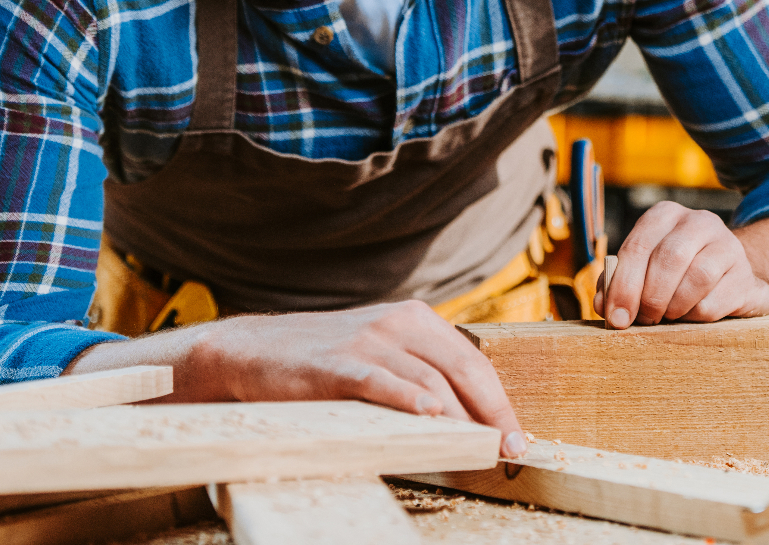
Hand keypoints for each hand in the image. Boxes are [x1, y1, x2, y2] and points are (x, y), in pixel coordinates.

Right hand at [67, 301, 527, 457]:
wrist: (251, 352)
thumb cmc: (322, 363)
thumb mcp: (380, 355)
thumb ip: (421, 373)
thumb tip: (467, 417)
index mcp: (415, 319)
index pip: (473, 362)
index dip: (500, 401)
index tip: (517, 438)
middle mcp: (397, 322)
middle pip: (463, 368)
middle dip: (493, 412)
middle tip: (510, 449)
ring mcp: (366, 340)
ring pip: (429, 378)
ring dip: (461, 416)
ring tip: (481, 446)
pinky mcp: (336, 363)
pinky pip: (380, 380)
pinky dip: (407, 397)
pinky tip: (430, 414)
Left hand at [601, 201, 768, 327]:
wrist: (728, 282)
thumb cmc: (675, 276)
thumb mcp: (643, 272)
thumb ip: (618, 284)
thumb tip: (603, 305)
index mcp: (665, 216)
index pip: (638, 246)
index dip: (623, 286)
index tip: (616, 318)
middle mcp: (699, 222)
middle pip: (670, 258)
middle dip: (651, 296)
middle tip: (645, 320)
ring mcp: (728, 245)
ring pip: (697, 278)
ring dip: (675, 306)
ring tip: (668, 316)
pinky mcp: (745, 275)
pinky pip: (715, 301)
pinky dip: (696, 316)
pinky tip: (691, 315)